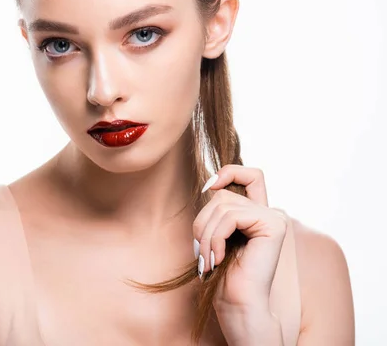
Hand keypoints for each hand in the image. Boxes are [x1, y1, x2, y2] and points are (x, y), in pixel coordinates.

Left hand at [193, 165, 287, 343]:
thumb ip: (219, 210)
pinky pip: (230, 217)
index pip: (251, 175)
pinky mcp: (274, 225)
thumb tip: (211, 184)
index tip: (209, 187)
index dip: (230, 172)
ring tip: (208, 259)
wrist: (238, 305)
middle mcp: (270, 212)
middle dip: (203, 222)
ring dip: (206, 234)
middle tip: (202, 252)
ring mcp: (274, 217)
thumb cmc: (223, 275)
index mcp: (257, 214)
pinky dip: (215, 238)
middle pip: (223, 195)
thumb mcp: (215, 234)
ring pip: (222, 206)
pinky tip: (218, 259)